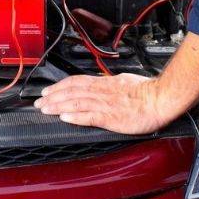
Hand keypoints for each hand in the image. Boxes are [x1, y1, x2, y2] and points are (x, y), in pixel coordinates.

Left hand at [33, 73, 171, 134]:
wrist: (160, 99)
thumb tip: (99, 82)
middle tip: (39, 102)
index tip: (47, 91)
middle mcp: (101, 92)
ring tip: (45, 109)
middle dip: (52, 97)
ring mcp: (105, 104)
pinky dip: (75, 117)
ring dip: (58, 106)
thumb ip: (108, 83)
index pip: (75, 82)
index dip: (59, 86)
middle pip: (71, 92)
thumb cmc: (146, 91)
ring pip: (76, 103)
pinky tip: (64, 118)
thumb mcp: (123, 80)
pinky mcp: (111, 118)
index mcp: (104, 83)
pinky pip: (89, 116)